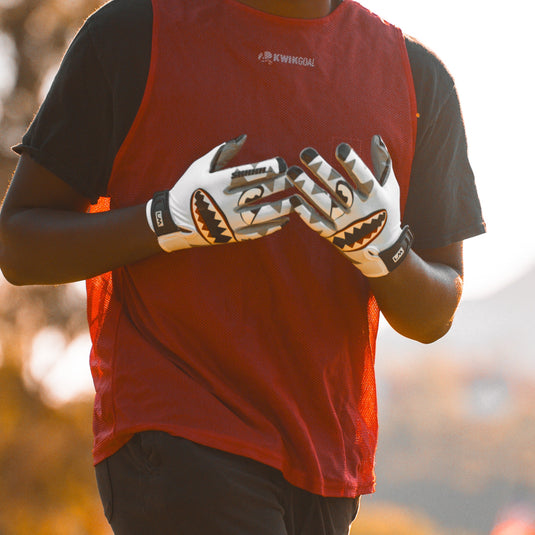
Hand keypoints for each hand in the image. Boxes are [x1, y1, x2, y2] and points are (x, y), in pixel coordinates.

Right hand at [146, 135, 292, 251]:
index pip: (248, 173)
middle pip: (259, 192)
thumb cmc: (189, 188)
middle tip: (296, 179)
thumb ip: (224, 151)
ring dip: (282, 208)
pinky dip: (272, 227)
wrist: (175, 221)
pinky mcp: (232, 236)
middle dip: (280, 184)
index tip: (282, 164)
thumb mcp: (201, 166)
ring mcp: (229, 221)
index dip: (268, 168)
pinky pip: (256, 233)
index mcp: (218, 182)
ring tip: (296, 201)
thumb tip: (244, 137)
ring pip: (262, 215)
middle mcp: (225, 201)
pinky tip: (285, 220)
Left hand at [288, 135, 412, 276]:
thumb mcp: (390, 188)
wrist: (381, 250)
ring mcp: (344, 223)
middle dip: (321, 169)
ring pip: (323, 204)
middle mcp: (359, 209)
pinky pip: (316, 223)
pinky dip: (304, 212)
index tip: (340, 148)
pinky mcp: (332, 235)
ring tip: (292, 172)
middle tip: (305, 153)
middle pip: (338, 187)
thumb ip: (383, 163)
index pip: (363, 177)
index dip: (352, 163)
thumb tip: (376, 137)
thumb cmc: (386, 212)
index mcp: (374, 196)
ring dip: (306, 188)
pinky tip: (293, 199)